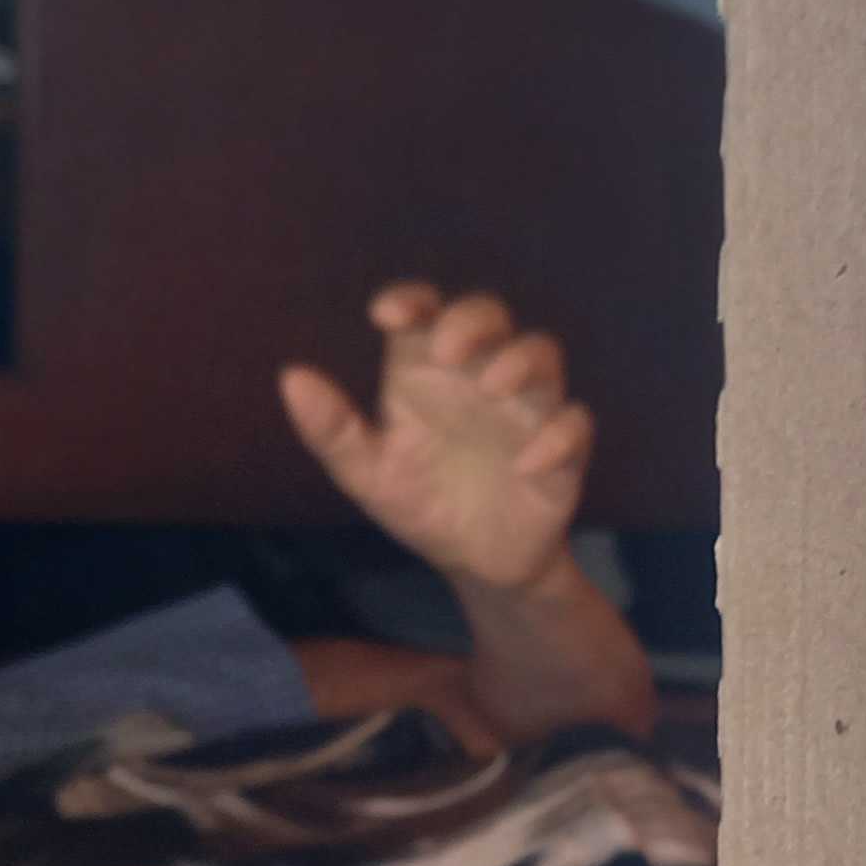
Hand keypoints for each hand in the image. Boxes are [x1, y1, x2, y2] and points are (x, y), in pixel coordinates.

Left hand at [279, 284, 594, 594]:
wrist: (476, 565)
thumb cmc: (421, 504)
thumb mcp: (367, 475)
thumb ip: (332, 430)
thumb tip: (291, 377)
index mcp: (427, 371)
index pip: (424, 312)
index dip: (411, 299)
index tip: (385, 315)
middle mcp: (479, 375)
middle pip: (490, 315)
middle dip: (472, 321)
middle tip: (446, 352)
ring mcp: (525, 408)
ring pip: (542, 353)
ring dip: (520, 361)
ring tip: (493, 388)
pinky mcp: (561, 449)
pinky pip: (574, 425)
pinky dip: (556, 438)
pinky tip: (525, 464)